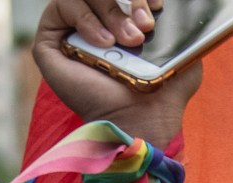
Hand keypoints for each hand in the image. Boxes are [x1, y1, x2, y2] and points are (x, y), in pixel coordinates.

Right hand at [35, 0, 202, 143]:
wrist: (141, 121)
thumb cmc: (162, 93)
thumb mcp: (183, 54)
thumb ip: (183, 27)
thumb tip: (183, 11)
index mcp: (120, 17)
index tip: (156, 6)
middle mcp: (93, 20)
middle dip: (129, 0)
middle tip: (144, 28)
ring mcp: (69, 29)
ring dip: (111, 11)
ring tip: (129, 42)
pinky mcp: (49, 41)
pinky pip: (61, 4)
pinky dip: (86, 18)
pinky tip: (104, 44)